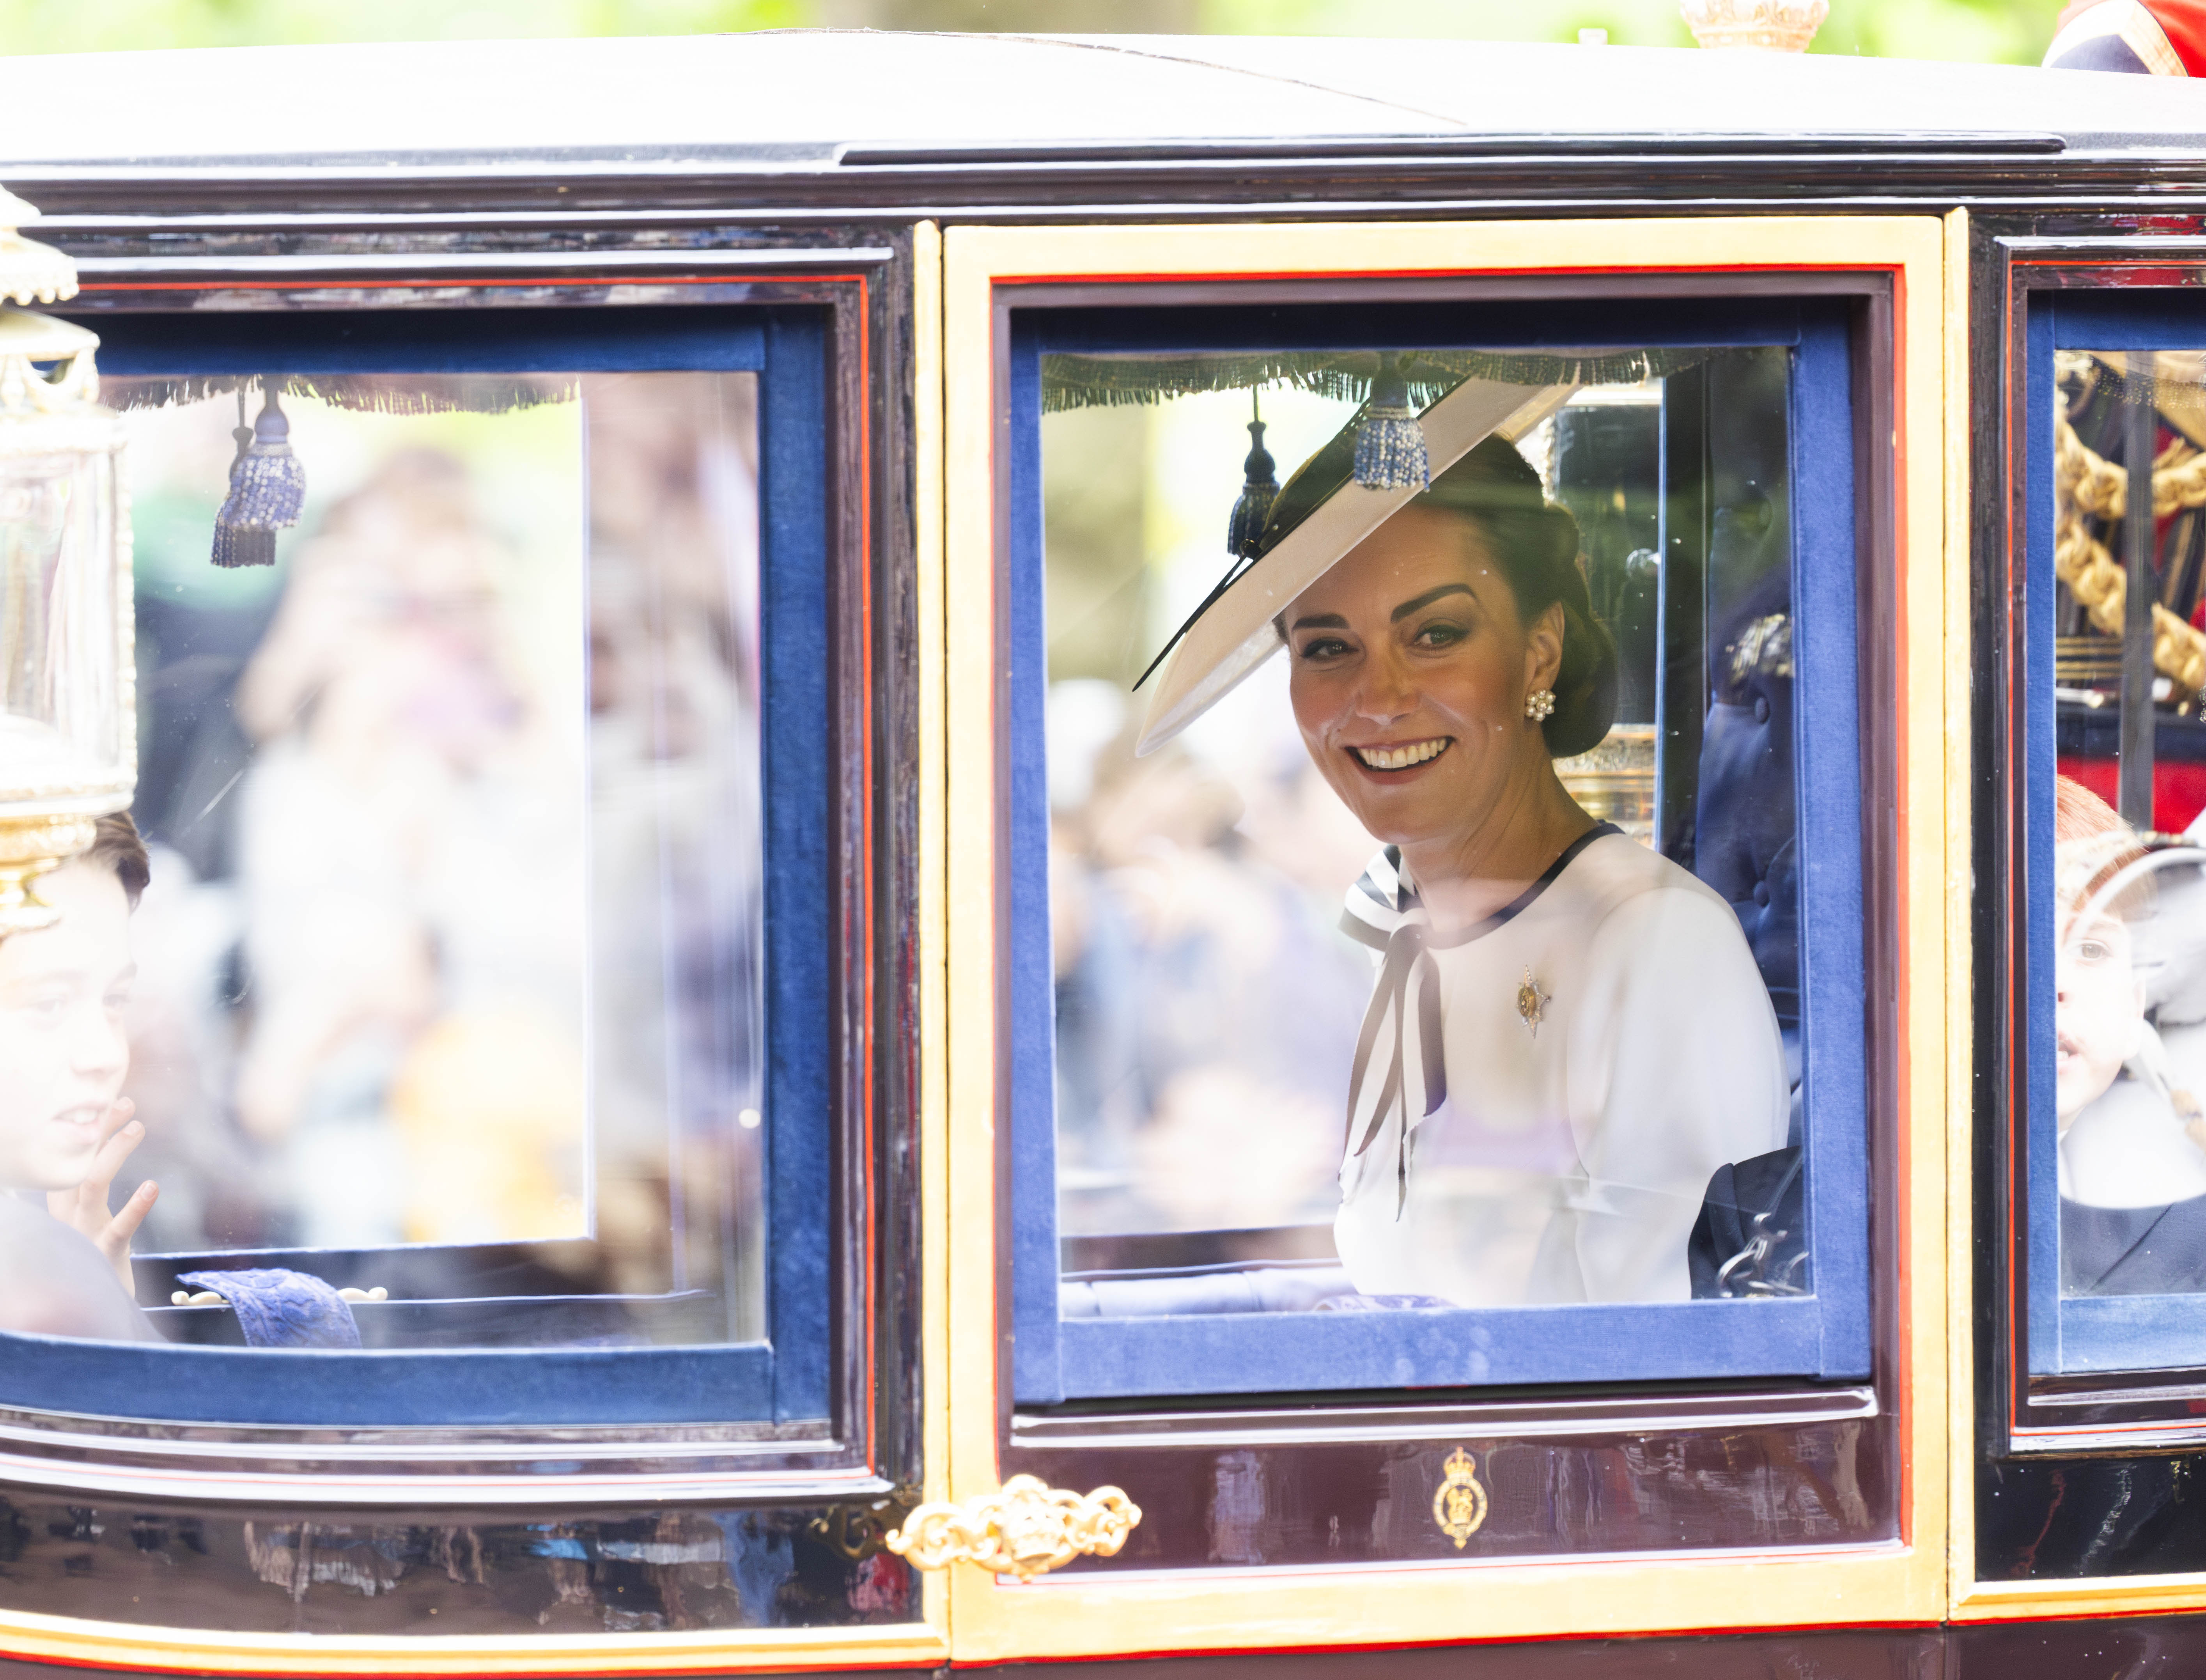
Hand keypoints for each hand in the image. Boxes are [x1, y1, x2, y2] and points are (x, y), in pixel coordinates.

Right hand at [46, 1099, 158, 1298]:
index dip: (88, 1129)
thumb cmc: (96, 1257)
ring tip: (138, 1127)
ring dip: (114, 1153)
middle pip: (77, 1163)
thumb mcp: (89, 1219)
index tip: (111, 1099)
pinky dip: (136, 1207)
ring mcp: (84, 1234)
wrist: (93, 1309)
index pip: (71, 1160)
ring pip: (93, 1186)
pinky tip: (152, 1186)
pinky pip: (120, 1228)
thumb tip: (104, 1143)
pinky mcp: (105, 1255)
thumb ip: (89, 1185)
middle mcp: (68, 1216)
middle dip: (98, 1130)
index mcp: (63, 1206)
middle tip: (125, 1102)